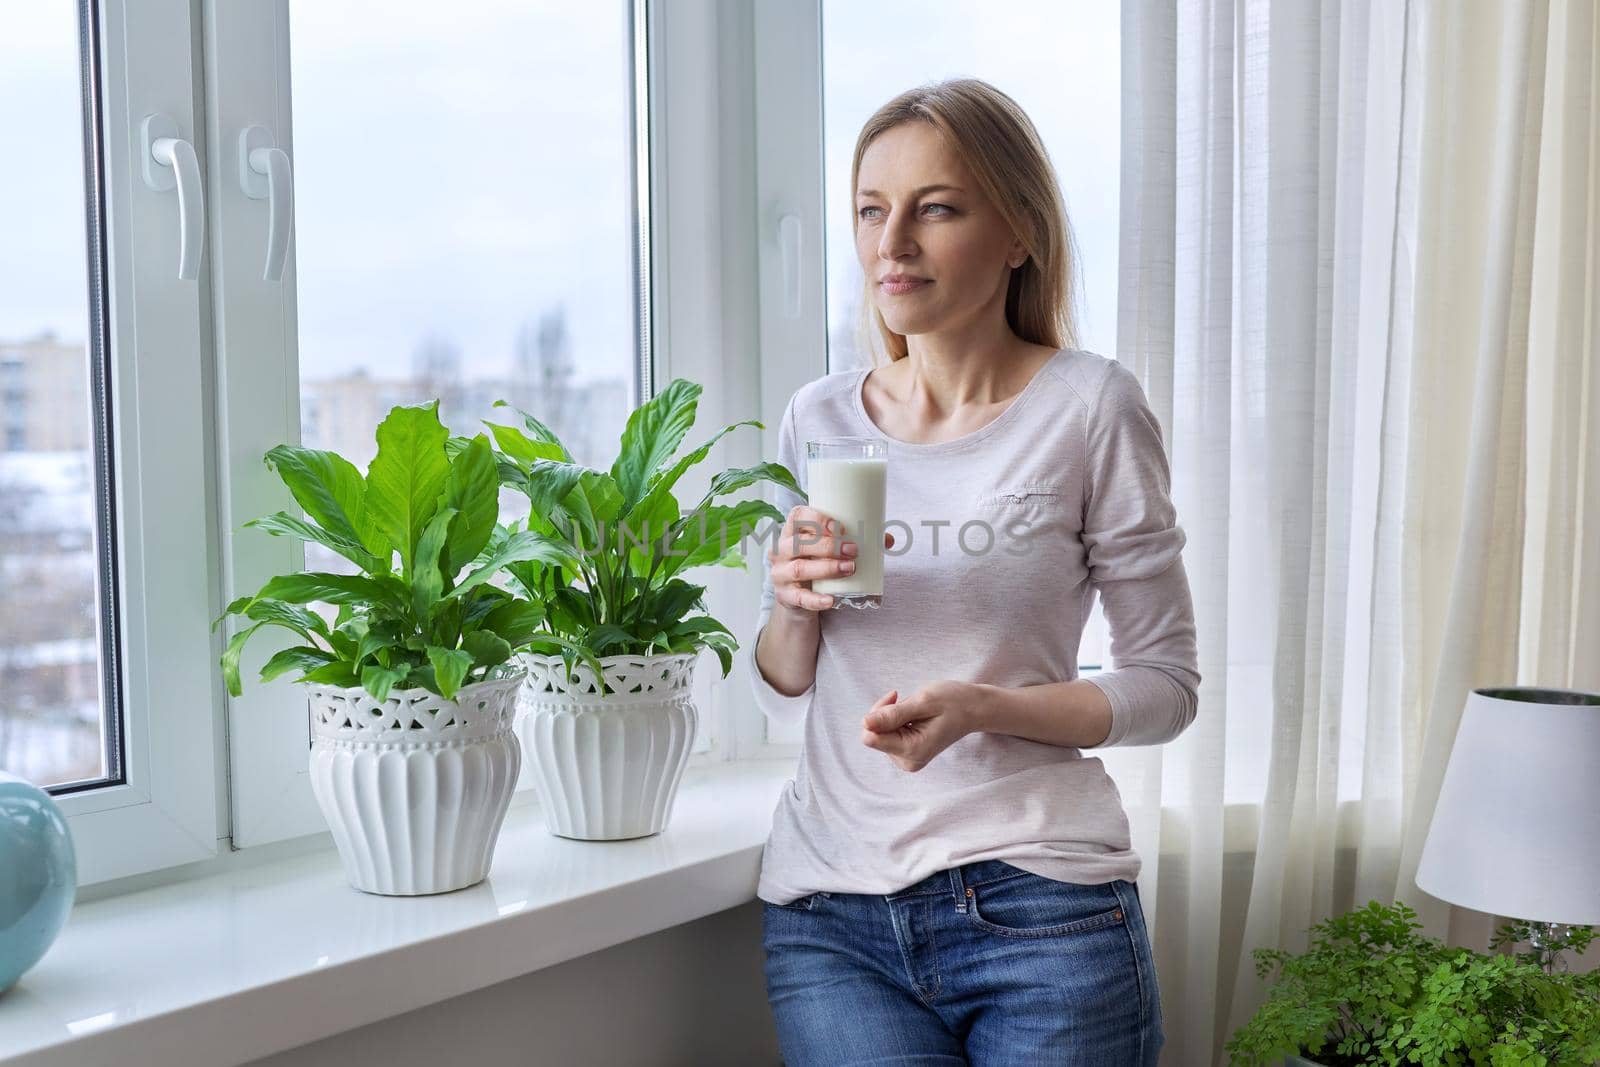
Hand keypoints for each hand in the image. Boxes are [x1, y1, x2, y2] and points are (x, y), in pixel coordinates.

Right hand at [769, 505, 895, 614]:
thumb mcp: (829, 549)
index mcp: (792, 531)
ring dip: (827, 568)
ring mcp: (780, 574)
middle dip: (829, 546)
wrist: (798, 597)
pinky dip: (816, 600)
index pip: (797, 516)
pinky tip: (831, 600)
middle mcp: (781, 550)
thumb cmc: (817, 562)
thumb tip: (888, 540)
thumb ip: (855, 540)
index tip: (840, 527)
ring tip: (850, 568)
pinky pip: (799, 598)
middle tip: (854, 550)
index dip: (817, 519)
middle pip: (799, 543)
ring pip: (800, 568)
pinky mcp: (785, 596)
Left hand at [860, 680, 979, 772]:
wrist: (974, 709)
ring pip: (878, 735)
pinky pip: (887, 736)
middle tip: (902, 698)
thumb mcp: (923, 702)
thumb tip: (865, 723)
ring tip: (912, 707)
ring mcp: (908, 760)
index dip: (877, 714)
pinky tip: (911, 715)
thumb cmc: (953, 702)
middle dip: (883, 714)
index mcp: (912, 751)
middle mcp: (908, 761)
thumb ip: (893, 715)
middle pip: (873, 735)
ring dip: (889, 716)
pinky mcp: (908, 754)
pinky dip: (894, 721)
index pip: (870, 737)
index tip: (895, 698)